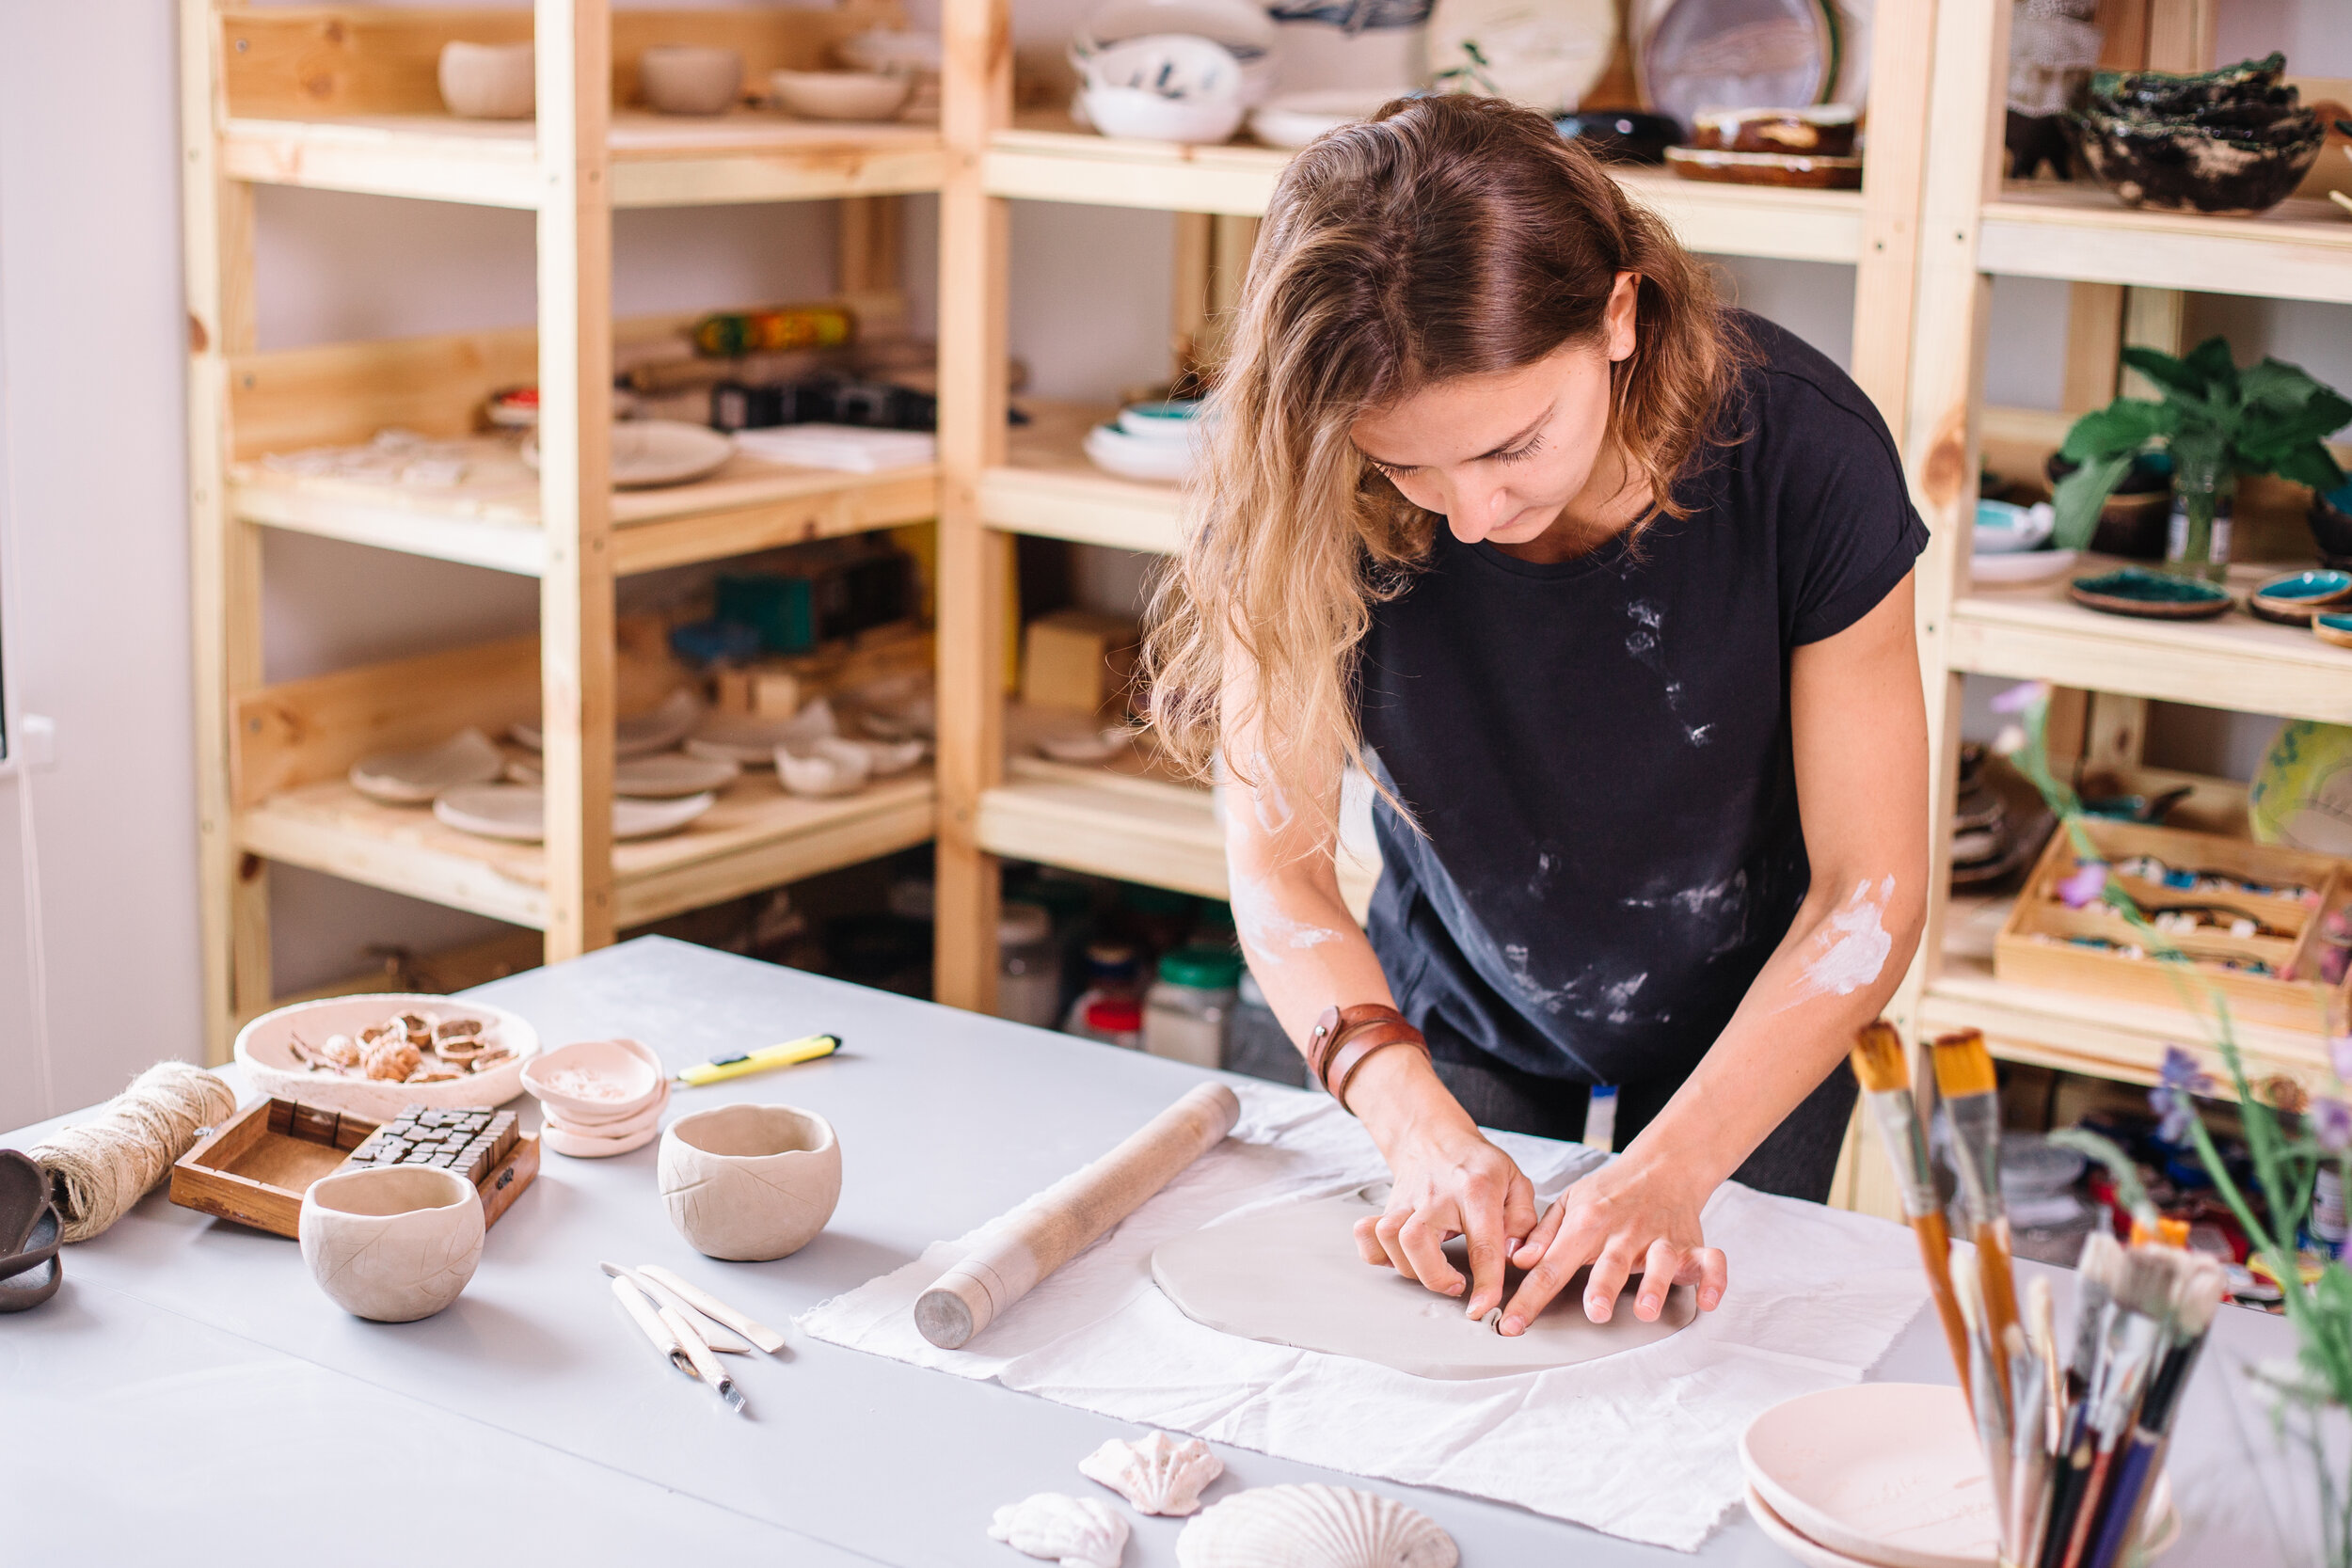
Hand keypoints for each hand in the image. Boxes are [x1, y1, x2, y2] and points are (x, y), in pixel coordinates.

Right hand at [1344, 1049, 1539, 1319]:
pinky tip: (1401, 1260)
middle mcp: (1435, 1196)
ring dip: (1409, 1266)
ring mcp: (1406, 1201)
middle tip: (1456, 1284)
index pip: (1482, 1244)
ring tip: (1434, 1271)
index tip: (1485, 1306)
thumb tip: (1518, 1258)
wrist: (1435, 1137)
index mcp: (1476, 1191)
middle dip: (1434, 1276)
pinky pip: (1367, 1234)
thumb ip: (1524, 1222)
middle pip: (1416, 1239)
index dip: (1486, 1282)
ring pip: (1389, 1238)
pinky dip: (1377, 1254)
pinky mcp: (1388, 1207)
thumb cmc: (1477, 1164)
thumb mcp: (1516, 1182)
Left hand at [1498, 1148, 1726, 1332]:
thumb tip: (1519, 1260)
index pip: (1553, 1265)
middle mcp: (1625, 1232)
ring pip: (1660, 1262)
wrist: (1661, 1166)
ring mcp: (1661, 1239)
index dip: (1530, 1297)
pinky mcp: (1692, 1246)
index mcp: (1588, 1223)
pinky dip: (1713, 1281)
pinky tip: (1707, 1301)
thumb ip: (1543, 1235)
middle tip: (1595, 1312)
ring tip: (1646, 1309)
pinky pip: (1709, 1263)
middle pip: (1612, 1263)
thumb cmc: (1610, 1193)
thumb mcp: (1568, 1203)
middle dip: (1604, 1287)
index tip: (1510, 1324)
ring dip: (1655, 1285)